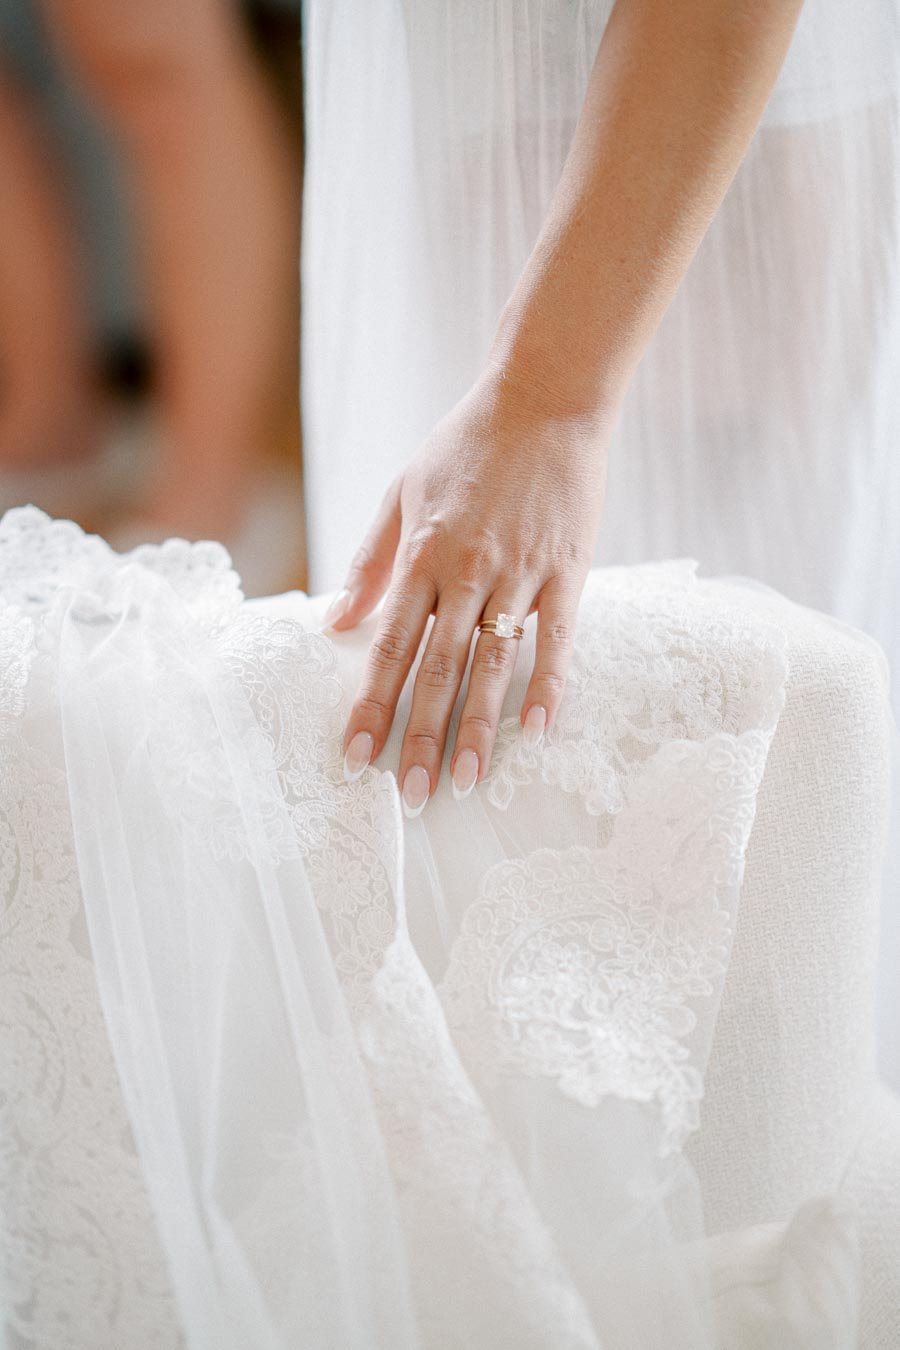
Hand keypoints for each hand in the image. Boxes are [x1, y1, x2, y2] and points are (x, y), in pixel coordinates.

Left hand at [324, 365, 609, 815]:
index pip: (390, 646)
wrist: (544, 400)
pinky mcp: (567, 571)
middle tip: (412, 793)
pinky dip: (549, 686)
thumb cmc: (466, 447)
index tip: (357, 754)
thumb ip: (369, 562)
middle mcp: (466, 571)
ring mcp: (520, 573)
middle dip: (420, 735)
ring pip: (492, 665)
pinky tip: (538, 732)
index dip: (372, 704)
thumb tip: (335, 622)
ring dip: (477, 727)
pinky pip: (557, 639)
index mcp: (421, 555)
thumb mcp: (400, 492)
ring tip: (464, 780)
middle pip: (437, 669)